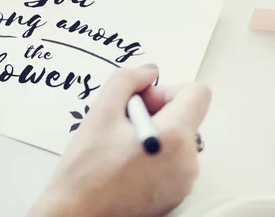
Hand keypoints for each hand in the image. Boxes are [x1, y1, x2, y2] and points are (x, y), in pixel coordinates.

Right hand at [29, 66, 210, 216]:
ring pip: (178, 139)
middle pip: (186, 116)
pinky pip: (174, 162)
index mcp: (174, 137)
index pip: (197, 93)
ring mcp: (183, 182)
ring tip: (121, 146)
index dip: (167, 90)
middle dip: (156, 112)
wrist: (77, 213)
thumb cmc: (86, 170)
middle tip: (123, 124)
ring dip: (154, 133)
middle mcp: (187, 162)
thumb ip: (126, 80)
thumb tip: (147, 73)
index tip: (142, 102)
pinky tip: (125, 163)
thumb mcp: (100, 112)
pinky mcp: (175, 196)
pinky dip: (155, 155)